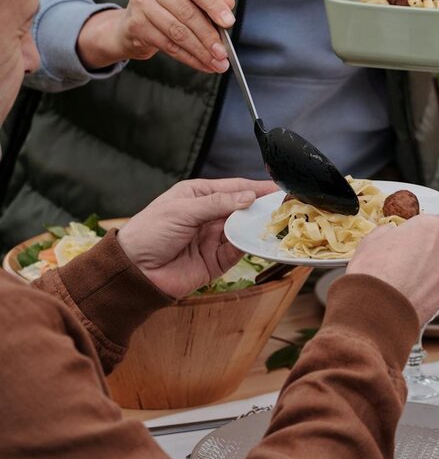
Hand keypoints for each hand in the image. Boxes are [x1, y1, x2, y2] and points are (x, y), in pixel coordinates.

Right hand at [77, 0, 236, 73]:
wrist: (134, 23)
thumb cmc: (167, 7)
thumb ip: (210, 0)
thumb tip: (228, 4)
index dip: (214, 5)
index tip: (229, 22)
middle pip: (187, 12)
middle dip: (208, 35)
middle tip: (223, 52)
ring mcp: (140, 3)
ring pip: (177, 32)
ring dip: (200, 51)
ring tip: (217, 63)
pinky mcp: (136, 25)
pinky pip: (168, 45)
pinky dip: (189, 57)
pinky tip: (203, 64)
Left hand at [117, 178, 274, 298]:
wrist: (133, 271)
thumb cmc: (150, 232)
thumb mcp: (182, 210)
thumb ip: (217, 203)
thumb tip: (248, 196)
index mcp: (199, 195)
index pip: (233, 188)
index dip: (255, 187)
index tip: (276, 187)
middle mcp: (209, 215)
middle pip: (242, 208)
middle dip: (261, 207)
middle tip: (285, 205)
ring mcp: (214, 238)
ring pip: (244, 229)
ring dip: (259, 226)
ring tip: (279, 222)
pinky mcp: (216, 262)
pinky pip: (238, 251)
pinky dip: (251, 246)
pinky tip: (261, 240)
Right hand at [346, 214, 438, 324]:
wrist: (374, 310)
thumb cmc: (373, 271)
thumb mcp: (373, 240)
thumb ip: (390, 233)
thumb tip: (390, 235)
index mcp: (431, 229)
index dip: (432, 228)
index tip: (421, 233)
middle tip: (427, 253)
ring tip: (414, 277)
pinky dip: (431, 291)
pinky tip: (412, 293)